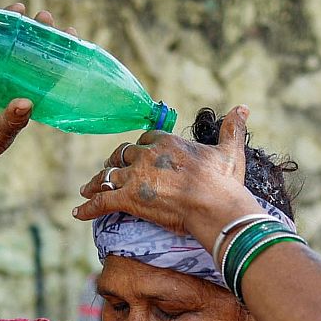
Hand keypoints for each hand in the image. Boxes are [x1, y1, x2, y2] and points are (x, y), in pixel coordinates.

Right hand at [0, 5, 70, 179]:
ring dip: (11, 27)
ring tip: (18, 9)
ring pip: (4, 45)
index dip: (60, 52)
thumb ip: (13, 120)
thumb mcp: (1, 133)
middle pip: (27, 51)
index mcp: (26, 94)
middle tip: (44, 16)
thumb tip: (26, 104)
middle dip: (37, 32)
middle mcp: (12, 80)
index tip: (71, 33)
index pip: (48, 69)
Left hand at [73, 104, 259, 243]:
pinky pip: (101, 201)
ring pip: (108, 176)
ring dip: (96, 182)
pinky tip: (78, 213)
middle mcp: (147, 155)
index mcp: (167, 142)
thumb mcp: (230, 150)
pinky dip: (88, 208)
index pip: (145, 140)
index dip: (139, 149)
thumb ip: (232, 128)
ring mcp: (135, 177)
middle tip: (108, 170)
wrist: (214, 206)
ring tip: (86, 189)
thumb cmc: (223, 181)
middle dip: (114, 162)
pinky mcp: (128, 199)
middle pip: (122, 155)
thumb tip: (242, 107)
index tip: (136, 155)